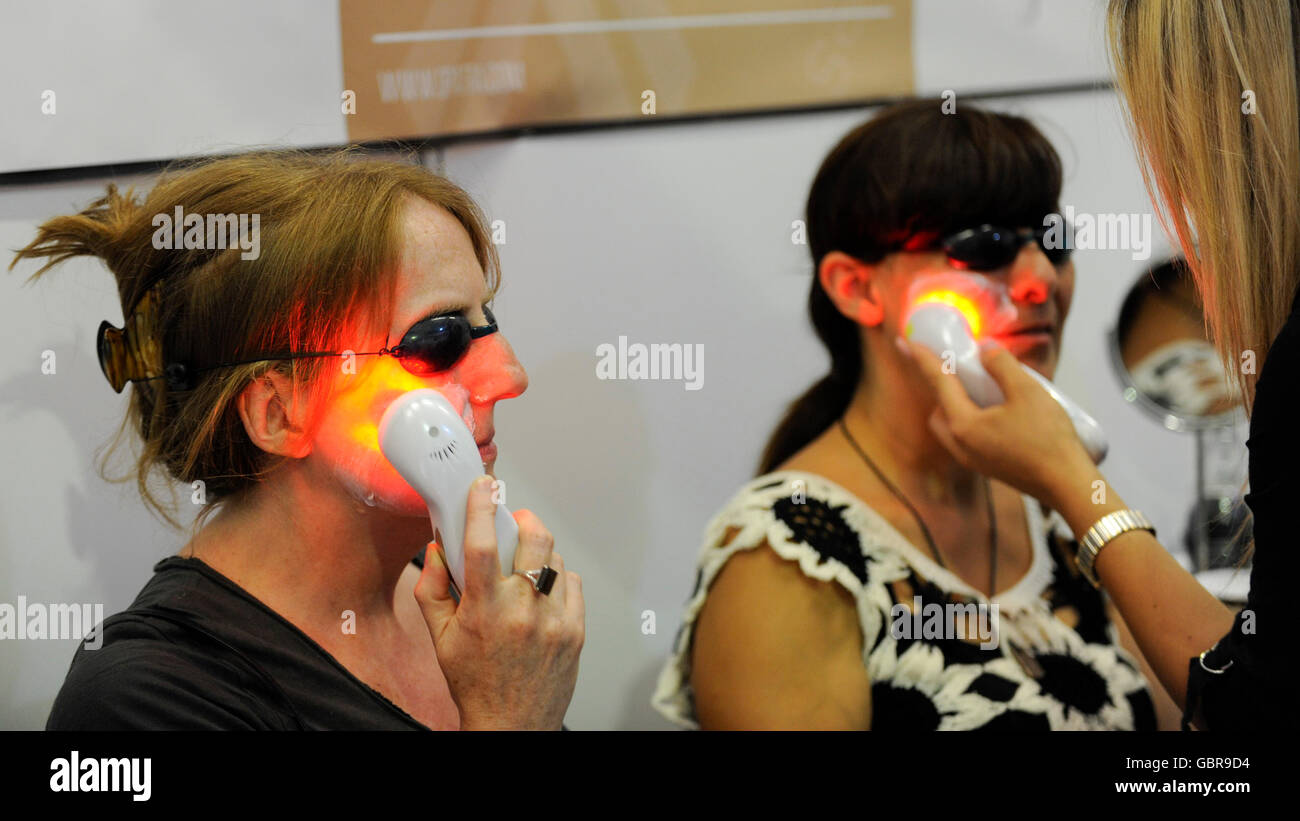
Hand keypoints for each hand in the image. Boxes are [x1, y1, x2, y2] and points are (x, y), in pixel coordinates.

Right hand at [414, 476, 584, 729]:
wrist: (512, 725)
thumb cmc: (474, 681)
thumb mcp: (439, 638)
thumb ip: (431, 589)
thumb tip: (435, 548)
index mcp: (484, 609)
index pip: (482, 544)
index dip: (481, 508)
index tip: (483, 486)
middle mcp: (522, 610)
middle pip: (534, 538)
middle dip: (523, 518)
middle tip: (513, 519)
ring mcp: (554, 620)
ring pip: (555, 558)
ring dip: (539, 552)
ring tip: (524, 565)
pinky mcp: (575, 630)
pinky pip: (573, 582)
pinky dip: (558, 577)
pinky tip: (542, 590)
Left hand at [897, 336, 1096, 506]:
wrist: (1068, 485)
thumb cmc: (1048, 439)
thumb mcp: (1027, 390)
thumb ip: (1001, 365)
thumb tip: (985, 350)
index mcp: (963, 425)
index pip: (938, 383)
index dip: (924, 359)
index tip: (908, 342)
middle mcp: (961, 446)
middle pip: (938, 411)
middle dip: (941, 388)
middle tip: (955, 368)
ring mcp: (974, 461)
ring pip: (951, 428)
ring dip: (957, 406)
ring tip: (980, 389)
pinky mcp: (988, 468)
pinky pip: (968, 439)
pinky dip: (972, 421)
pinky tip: (997, 412)